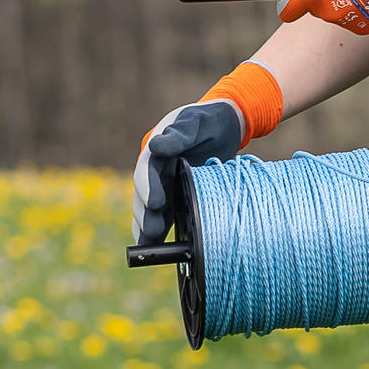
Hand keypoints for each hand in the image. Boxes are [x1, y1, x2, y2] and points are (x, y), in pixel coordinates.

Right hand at [132, 100, 241, 244]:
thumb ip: (179, 134)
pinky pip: (164, 216)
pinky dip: (159, 232)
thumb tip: (156, 147)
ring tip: (151, 244)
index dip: (149, 186)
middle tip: (154, 229)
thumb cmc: (208, 121)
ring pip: (149, 209)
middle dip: (146, 213)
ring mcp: (164, 186)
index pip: (147, 169)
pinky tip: (156, 248)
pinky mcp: (176, 199)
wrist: (225, 127)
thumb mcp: (196, 121)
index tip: (155, 201)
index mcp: (156, 150)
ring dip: (148, 227)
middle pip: (144, 194)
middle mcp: (156, 170)